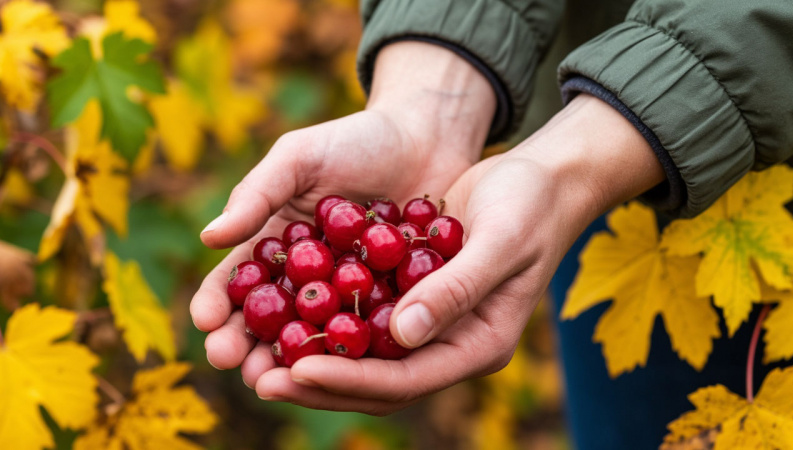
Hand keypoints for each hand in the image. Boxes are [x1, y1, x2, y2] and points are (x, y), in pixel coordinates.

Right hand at [190, 42, 495, 369]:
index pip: (236, 280)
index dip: (216, 303)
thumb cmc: (355, 140)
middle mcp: (305, 277)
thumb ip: (258, 195)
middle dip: (246, 345)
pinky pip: (369, 330)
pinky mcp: (390, 303)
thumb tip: (208, 238)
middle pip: (268, 320)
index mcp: (274, 244)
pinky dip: (354, 351)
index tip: (204, 322)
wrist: (426, 137)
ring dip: (290, 360)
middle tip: (236, 366)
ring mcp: (347, 294)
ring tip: (274, 380)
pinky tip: (343, 368)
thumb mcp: (300, 159)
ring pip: (314, 335)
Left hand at [244, 94, 665, 414]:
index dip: (351, 379)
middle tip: (257, 378)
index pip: (406, 380)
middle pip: (375, 380)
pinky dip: (323, 316)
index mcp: (477, 345)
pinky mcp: (408, 293)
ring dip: (311, 356)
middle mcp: (447, 344)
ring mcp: (427, 322)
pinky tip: (281, 309)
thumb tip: (401, 336)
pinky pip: (360, 315)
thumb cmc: (530, 206)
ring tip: (255, 356)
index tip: (300, 371)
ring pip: (361, 354)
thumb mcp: (500, 241)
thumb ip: (456, 290)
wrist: (537, 179)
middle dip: (317, 382)